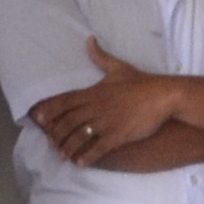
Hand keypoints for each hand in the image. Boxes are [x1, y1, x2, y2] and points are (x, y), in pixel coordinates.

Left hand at [30, 45, 181, 167]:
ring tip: (63, 155)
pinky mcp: (118, 135)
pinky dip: (87, 156)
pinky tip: (81, 163)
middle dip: (57, 134)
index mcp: (94, 92)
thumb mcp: (118, 67)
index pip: (66, 101)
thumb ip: (100, 56)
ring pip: (80, 136)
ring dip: (68, 147)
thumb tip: (89, 40)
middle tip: (51, 143)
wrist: (164, 95)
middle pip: (68, 122)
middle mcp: (96, 108)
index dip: (50, 110)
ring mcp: (107, 122)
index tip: (38, 119)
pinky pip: (98, 148)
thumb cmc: (141, 82)